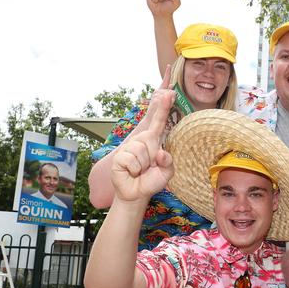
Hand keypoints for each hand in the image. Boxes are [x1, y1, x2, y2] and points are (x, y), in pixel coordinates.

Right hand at [111, 69, 175, 201]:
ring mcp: (129, 148)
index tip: (169, 93)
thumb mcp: (166, 173)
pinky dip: (133, 170)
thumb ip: (168, 163)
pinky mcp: (119, 157)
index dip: (163, 108)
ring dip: (143, 165)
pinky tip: (131, 172)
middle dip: (151, 155)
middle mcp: (141, 141)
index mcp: (153, 142)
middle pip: (150, 137)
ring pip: (141, 151)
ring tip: (139, 171)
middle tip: (148, 167)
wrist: (136, 193)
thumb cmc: (151, 180)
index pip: (159, 122)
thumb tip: (160, 153)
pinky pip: (131, 160)